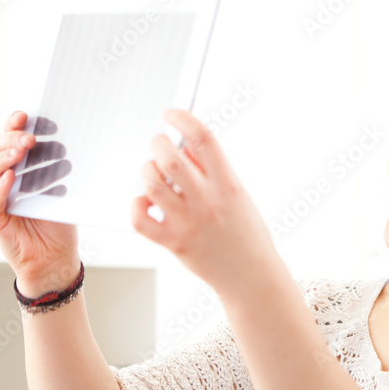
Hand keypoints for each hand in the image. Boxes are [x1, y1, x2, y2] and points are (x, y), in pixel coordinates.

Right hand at [0, 111, 78, 295]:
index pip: (14, 140)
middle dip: (14, 139)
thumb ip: (65, 167)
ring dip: (7, 158)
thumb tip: (81, 140)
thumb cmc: (60, 220)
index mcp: (21, 167)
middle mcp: (5, 178)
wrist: (56, 257)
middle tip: (32, 137)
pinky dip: (1, 188)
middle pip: (0, 150)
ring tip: (23, 151)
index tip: (29, 114)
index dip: (17, 125)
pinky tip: (11, 177)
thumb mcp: (67, 189)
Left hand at [131, 109, 275, 294]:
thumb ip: (213, 171)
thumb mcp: (238, 195)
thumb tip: (183, 147)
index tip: (172, 114)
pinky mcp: (173, 243)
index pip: (204, 140)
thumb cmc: (245, 232)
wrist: (251, 275)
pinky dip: (137, 205)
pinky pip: (141, 219)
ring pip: (152, 184)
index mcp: (229, 185)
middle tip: (159, 144)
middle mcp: (208, 202)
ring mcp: (188, 223)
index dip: (184, 120)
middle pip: (171, 159)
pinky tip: (146, 202)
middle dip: (158, 144)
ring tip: (153, 172)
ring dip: (147, 171)